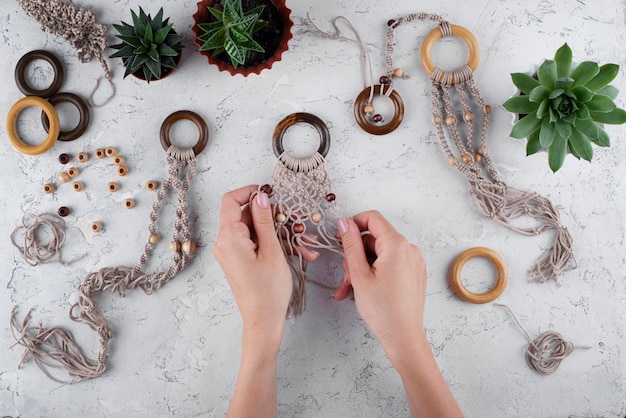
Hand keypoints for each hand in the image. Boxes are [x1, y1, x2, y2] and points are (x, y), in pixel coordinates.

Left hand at [213, 185, 319, 417]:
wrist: (263, 322)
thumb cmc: (267, 291)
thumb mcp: (271, 251)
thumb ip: (265, 221)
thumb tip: (260, 196)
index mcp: (229, 238)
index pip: (230, 201)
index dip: (249, 192)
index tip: (270, 192)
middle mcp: (226, 243)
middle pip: (247, 216)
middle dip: (276, 216)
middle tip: (298, 220)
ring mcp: (233, 252)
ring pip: (258, 231)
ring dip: (282, 233)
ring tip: (307, 241)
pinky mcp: (241, 260)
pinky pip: (258, 244)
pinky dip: (277, 245)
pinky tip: (302, 252)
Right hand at [335, 211, 462, 416]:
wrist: (404, 337)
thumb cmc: (382, 310)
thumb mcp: (359, 274)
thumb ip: (351, 244)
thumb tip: (344, 222)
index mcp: (397, 245)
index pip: (373, 218)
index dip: (353, 223)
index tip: (340, 236)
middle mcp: (409, 249)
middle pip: (375, 239)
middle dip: (356, 255)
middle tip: (345, 276)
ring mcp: (414, 261)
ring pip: (380, 254)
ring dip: (362, 267)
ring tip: (349, 288)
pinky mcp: (414, 273)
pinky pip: (390, 264)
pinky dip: (375, 272)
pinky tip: (363, 290)